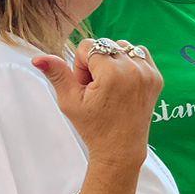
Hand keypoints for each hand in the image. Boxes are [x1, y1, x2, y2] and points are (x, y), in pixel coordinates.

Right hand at [34, 39, 161, 163]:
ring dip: (113, 60)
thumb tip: (38, 58)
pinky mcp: (157, 77)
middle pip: (105, 45)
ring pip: (122, 46)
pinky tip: (123, 83)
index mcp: (112, 73)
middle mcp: (133, 69)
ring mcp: (148, 73)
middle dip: (96, 63)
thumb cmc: (93, 127)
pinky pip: (140, 53)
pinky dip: (130, 62)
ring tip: (110, 87)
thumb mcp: (69, 101)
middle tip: (98, 90)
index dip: (81, 67)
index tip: (87, 88)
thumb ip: (57, 74)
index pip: (87, 46)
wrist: (121, 148)